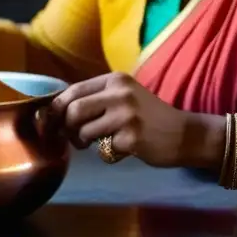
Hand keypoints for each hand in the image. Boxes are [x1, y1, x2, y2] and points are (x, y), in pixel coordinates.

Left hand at [49, 72, 208, 167]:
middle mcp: (120, 93)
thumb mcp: (123, 98)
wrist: (185, 134)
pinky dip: (108, 155)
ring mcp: (126, 115)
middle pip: (73, 110)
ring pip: (83, 132)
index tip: (51, 123)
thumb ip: (95, 100)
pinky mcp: (132, 138)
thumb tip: (55, 112)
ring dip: (85, 143)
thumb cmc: (149, 118)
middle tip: (74, 138)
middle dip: (67, 128)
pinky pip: (103, 151)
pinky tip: (123, 151)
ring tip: (99, 144)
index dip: (56, 109)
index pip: (72, 91)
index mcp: (115, 80)